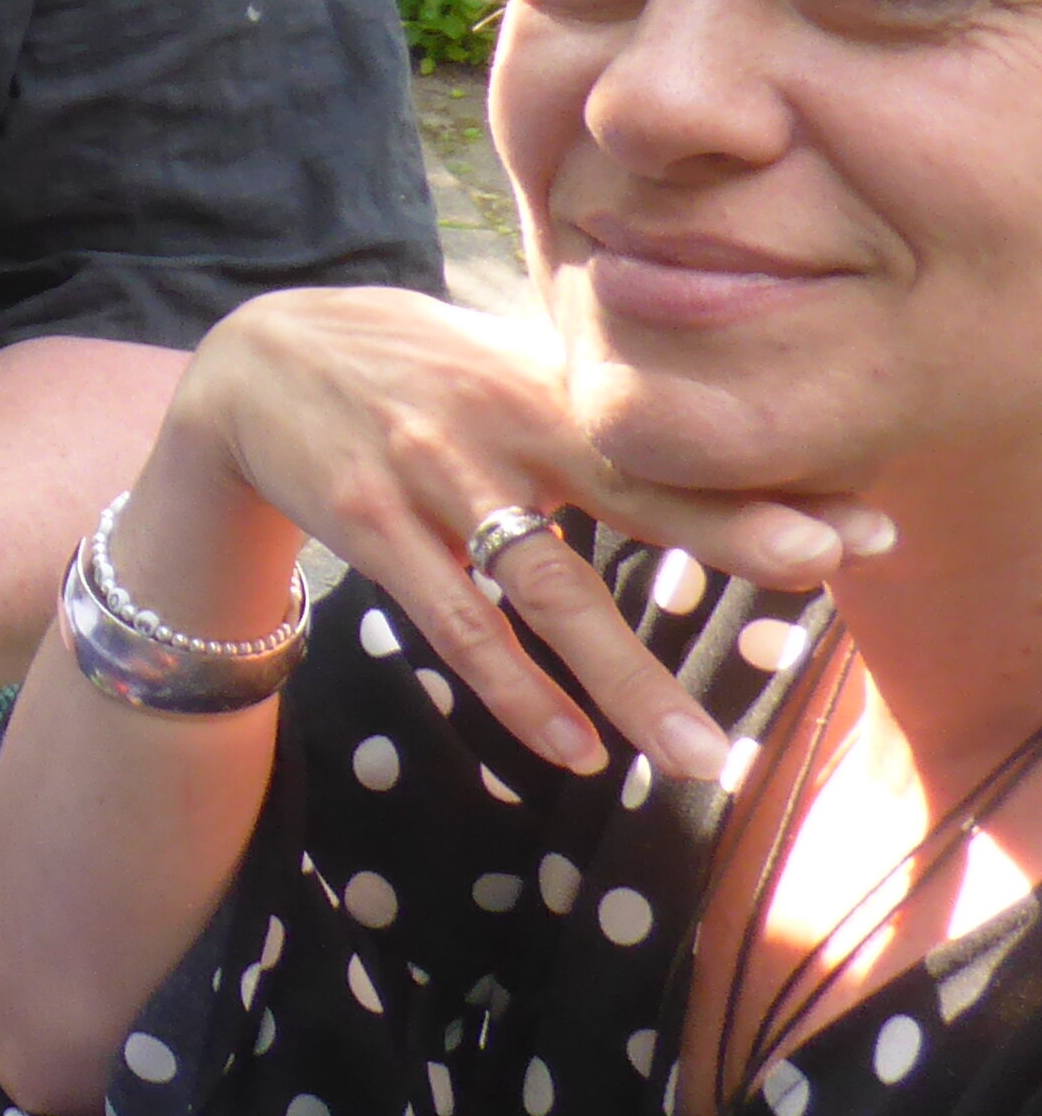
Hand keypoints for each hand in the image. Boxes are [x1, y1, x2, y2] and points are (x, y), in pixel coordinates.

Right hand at [154, 285, 883, 784]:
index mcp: (546, 384)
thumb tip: (720, 440)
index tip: (865, 527)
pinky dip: (517, 691)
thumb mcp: (497, 359)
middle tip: (824, 568)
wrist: (249, 363)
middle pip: (630, 485)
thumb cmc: (403, 367)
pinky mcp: (369, 525)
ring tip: (704, 756)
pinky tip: (574, 747)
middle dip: (727, 529)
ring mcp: (431, 476)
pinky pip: (455, 624)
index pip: (672, 441)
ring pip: (547, 589)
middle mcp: (500, 423)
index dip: (765, 481)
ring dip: (629, 677)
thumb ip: (593, 402)